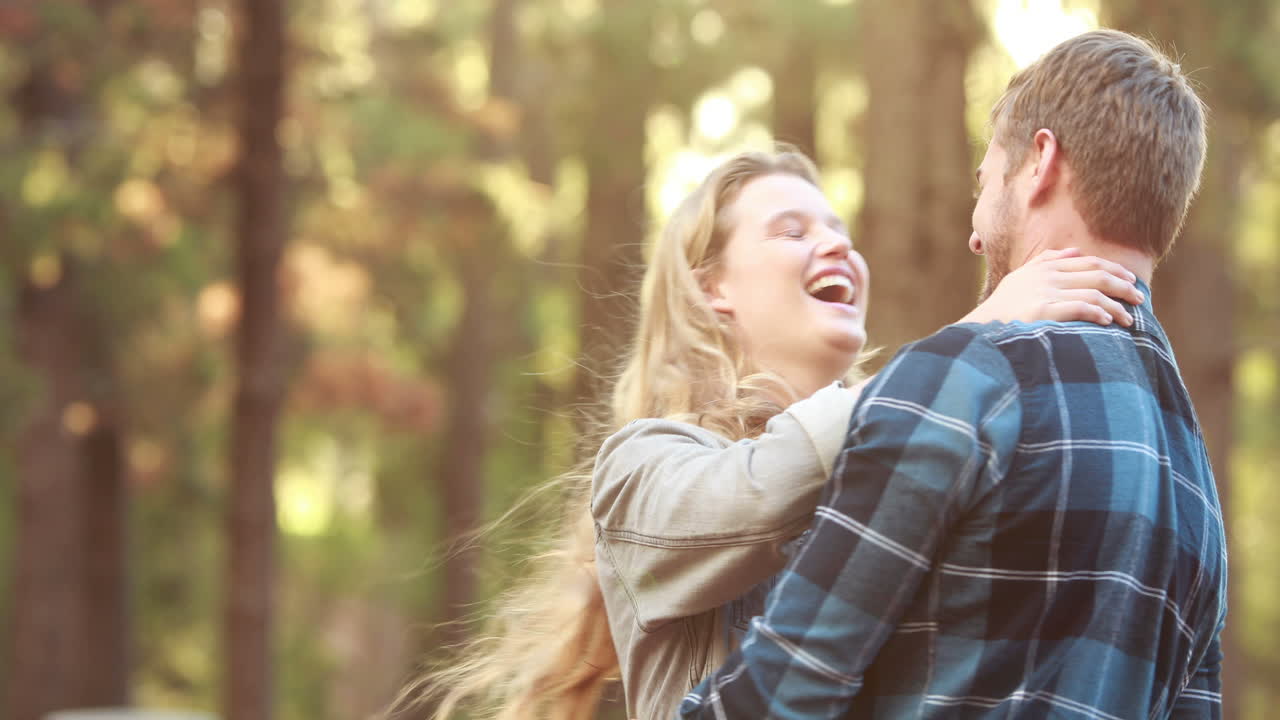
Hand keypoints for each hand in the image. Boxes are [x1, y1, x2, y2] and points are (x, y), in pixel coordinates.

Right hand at [962, 248, 1144, 326]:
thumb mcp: (1021, 277)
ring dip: (1116, 306)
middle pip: (1097, 275)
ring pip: (1094, 293)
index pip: (1089, 262)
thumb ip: (1047, 261)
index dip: (1114, 270)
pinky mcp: (1043, 311)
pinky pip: (1080, 308)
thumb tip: (1074, 252)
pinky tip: (1108, 322)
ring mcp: (1045, 293)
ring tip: (1128, 320)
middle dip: (1123, 286)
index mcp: (1045, 266)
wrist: (981, 328)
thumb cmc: (1003, 307)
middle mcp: (1047, 276)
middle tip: (1139, 299)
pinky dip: (1098, 313)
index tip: (1131, 280)